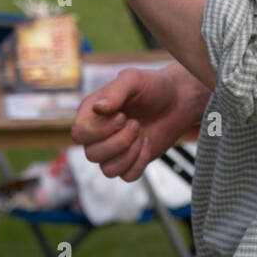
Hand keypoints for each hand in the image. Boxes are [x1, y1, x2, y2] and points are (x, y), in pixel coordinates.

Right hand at [71, 67, 195, 181]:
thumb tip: (98, 109)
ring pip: (108, 170)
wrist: (176, 101)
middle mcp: (97, 135)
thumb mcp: (134, 80)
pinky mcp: (129, 162)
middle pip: (92, 155)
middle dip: (120, 141)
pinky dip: (140, 162)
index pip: (79, 134)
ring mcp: (112, 151)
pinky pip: (127, 176)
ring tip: (142, 132)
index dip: (100, 130)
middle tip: (136, 123)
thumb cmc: (152, 87)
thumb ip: (115, 91)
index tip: (122, 116)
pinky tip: (147, 142)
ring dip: (130, 152)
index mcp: (91, 113)